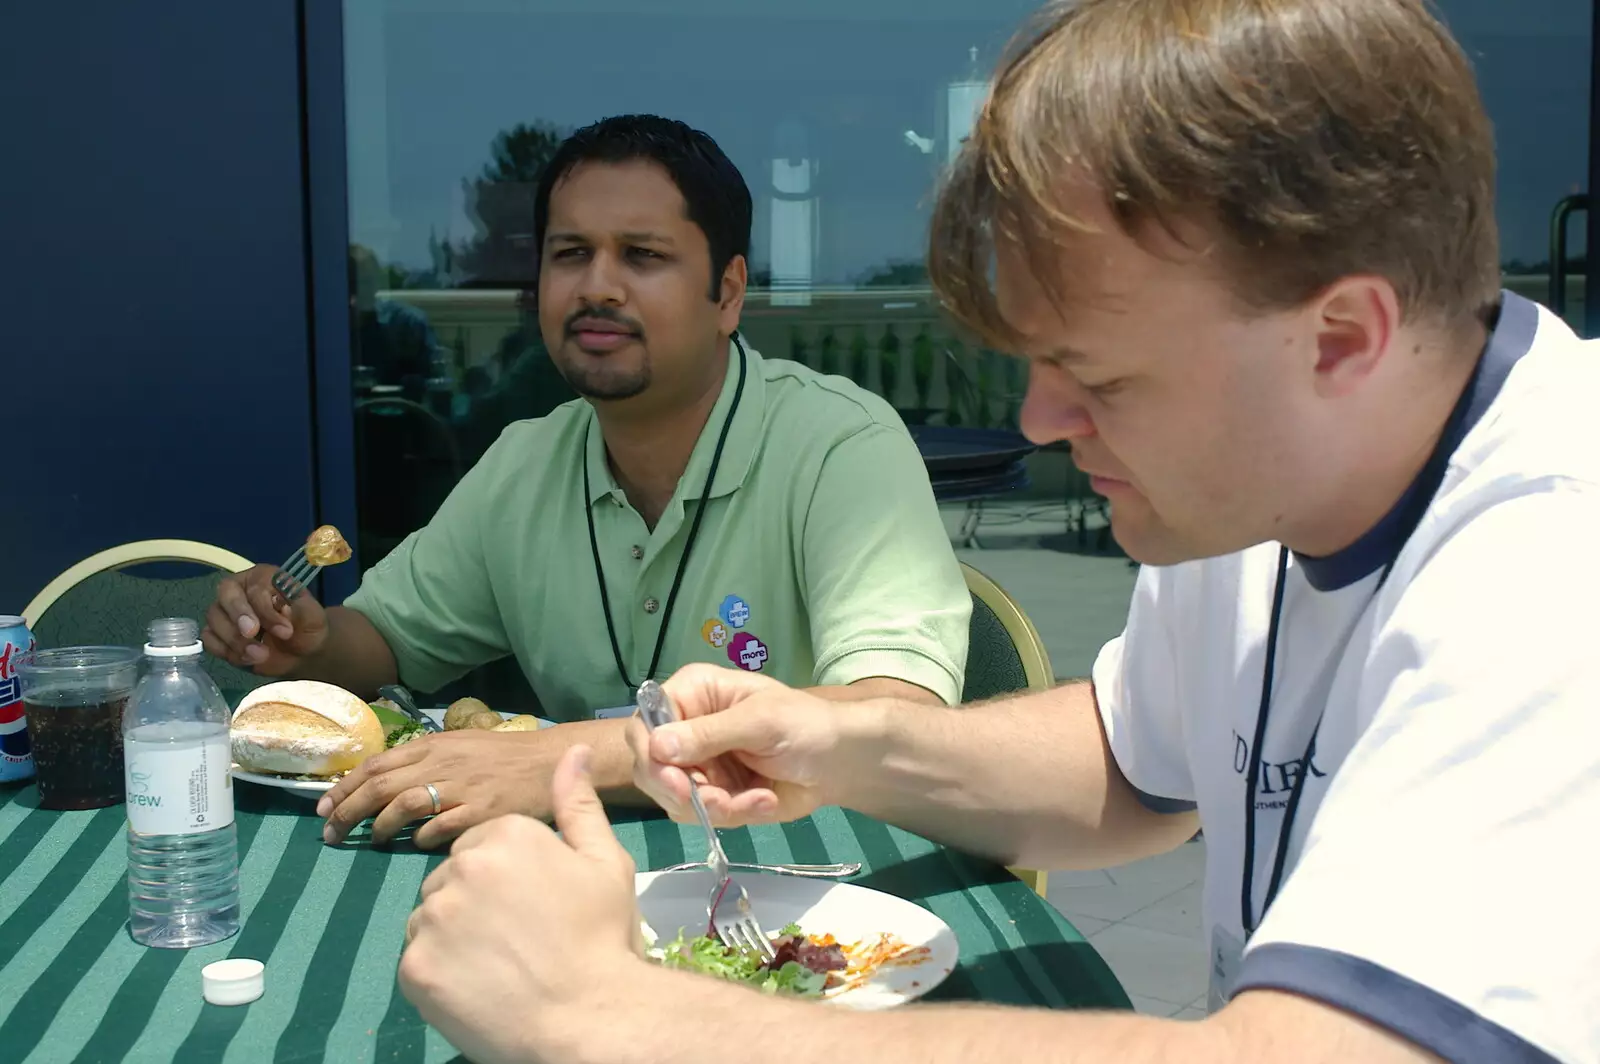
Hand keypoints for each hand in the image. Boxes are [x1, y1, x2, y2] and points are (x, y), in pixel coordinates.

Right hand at [201, 563, 328, 674]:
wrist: (301, 652)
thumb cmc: (306, 626)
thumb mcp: (312, 615)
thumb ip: (300, 607)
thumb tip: (282, 609)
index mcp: (263, 578)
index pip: (256, 589)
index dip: (267, 611)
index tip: (285, 631)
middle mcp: (240, 589)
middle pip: (225, 596)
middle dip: (239, 617)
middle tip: (253, 635)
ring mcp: (225, 611)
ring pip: (215, 619)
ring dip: (235, 640)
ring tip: (261, 655)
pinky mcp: (218, 634)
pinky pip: (209, 640)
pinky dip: (226, 651)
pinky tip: (247, 659)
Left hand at [317, 728, 557, 847]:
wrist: (551, 763)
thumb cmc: (505, 758)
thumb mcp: (461, 747)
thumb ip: (425, 762)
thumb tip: (384, 784)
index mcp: (434, 746)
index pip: (375, 765)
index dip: (343, 787)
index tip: (323, 808)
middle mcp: (441, 763)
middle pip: (380, 786)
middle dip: (347, 811)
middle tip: (330, 833)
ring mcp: (461, 788)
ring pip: (403, 806)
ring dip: (379, 827)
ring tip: (371, 841)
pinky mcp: (481, 813)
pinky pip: (439, 828)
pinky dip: (421, 838)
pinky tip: (416, 845)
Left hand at [399, 747, 641, 1063]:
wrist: (588, 1018)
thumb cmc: (601, 938)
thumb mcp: (605, 862)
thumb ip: (578, 803)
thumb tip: (574, 751)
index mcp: (505, 834)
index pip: (483, 845)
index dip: (509, 878)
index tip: (534, 907)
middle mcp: (461, 867)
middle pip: (452, 879)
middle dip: (475, 903)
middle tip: (516, 938)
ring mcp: (432, 918)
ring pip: (431, 918)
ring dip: (454, 936)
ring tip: (497, 965)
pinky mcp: (413, 967)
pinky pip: (418, 960)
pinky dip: (441, 974)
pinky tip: (477, 987)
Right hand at [625, 663, 855, 826]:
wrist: (840, 763)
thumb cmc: (805, 725)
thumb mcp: (759, 722)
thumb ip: (709, 734)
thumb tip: (658, 746)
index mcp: (693, 694)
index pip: (645, 722)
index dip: (650, 754)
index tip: (675, 783)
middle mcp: (686, 728)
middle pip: (650, 766)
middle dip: (683, 792)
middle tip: (719, 801)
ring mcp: (698, 765)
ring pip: (673, 798)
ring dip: (715, 807)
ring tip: (756, 799)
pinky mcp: (713, 795)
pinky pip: (701, 816)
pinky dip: (734, 814)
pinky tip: (764, 799)